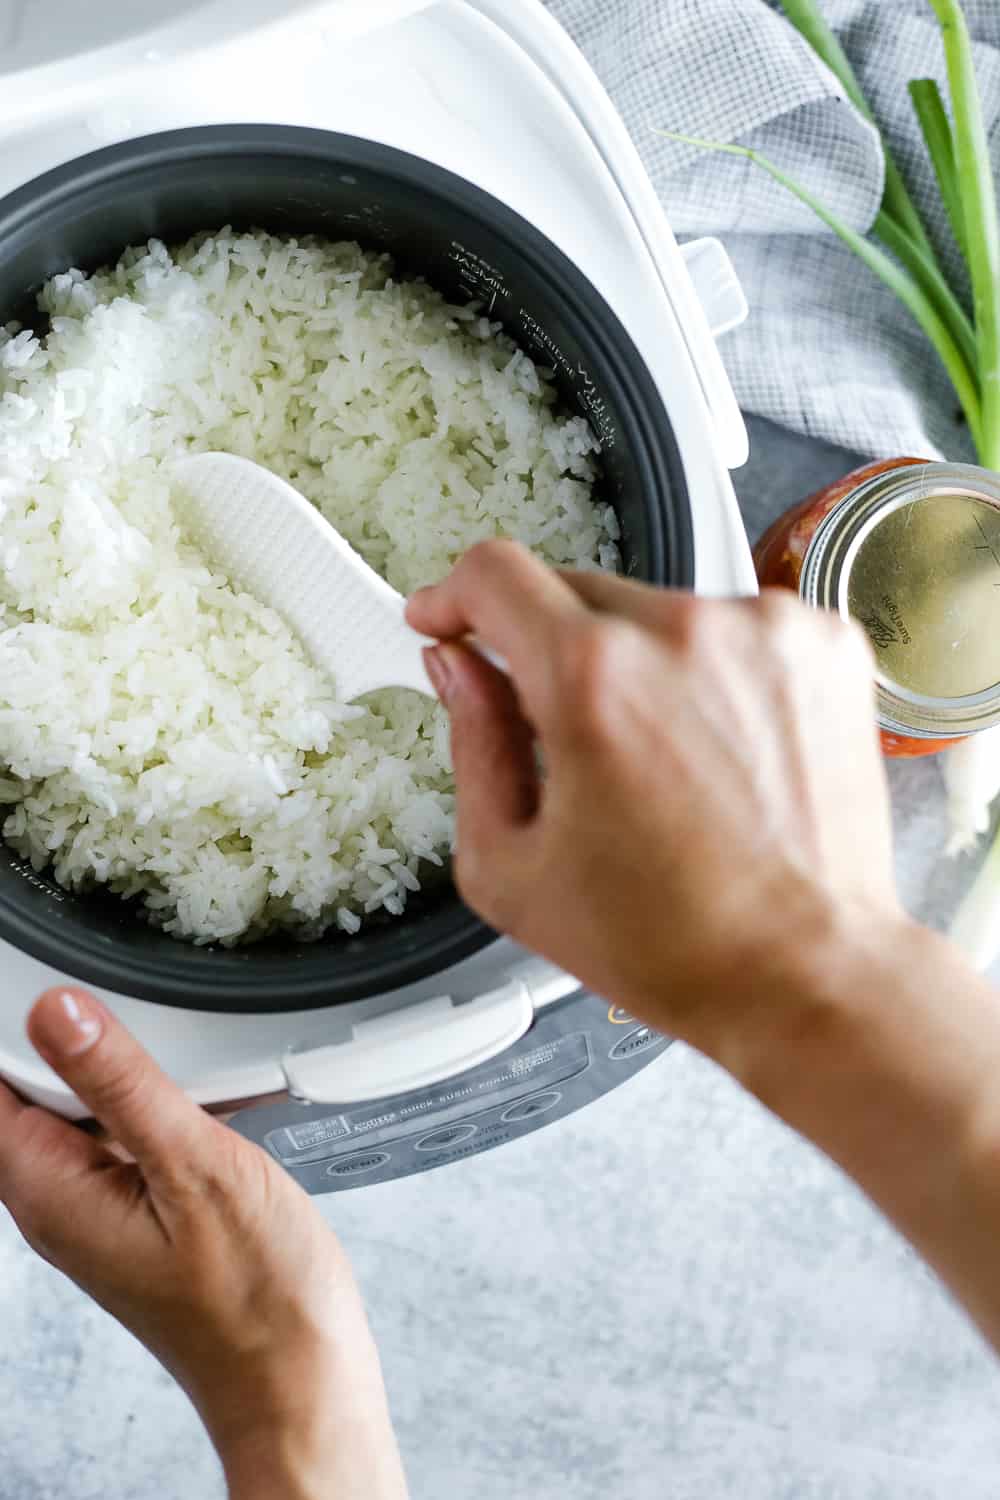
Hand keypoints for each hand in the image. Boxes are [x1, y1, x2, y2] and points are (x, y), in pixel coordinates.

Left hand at [0, 989, 407, 1499]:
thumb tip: (56, 1012)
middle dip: (91, 1045)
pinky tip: (217, 1109)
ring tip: (195, 1082)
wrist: (297, 1372)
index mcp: (50, 1189)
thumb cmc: (254, 1294)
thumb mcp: (193, 1166)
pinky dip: (169, 1110)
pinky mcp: (139, 1210)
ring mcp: (98, 1207)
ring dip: (138, 1078)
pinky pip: (131, 1135)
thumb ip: (121, 1084)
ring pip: (90, 1107)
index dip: (29, 1027)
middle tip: (153, 1033)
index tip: (78, 991)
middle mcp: (60, 1200)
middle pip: (38, 1087)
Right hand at [407, 541, 900, 1065]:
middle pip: (576, 593)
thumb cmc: (674, 942)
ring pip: (657, 611)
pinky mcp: (822, 644)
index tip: (449, 617)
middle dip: (552, 653)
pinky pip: (732, 625)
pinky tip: (720, 750)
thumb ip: (472, 744)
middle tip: (569, 740)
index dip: (453, 596)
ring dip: (639, 664)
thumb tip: (458, 668)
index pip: (495, 575)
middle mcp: (683, 633)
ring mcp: (764, 630)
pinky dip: (712, 671)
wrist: (806, 971)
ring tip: (663, 765)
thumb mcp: (513, 867)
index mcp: (592, 681)